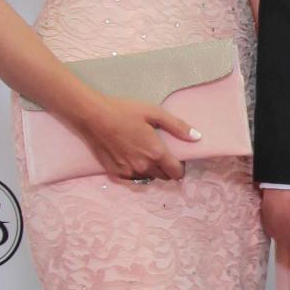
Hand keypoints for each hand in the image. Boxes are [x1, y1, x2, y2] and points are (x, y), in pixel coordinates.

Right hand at [78, 96, 196, 181]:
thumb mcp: (154, 113)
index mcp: (156, 153)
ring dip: (151, 171)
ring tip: (145, 154)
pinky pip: (132, 178)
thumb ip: (177, 126)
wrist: (93, 117)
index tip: (177, 157)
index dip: (180, 167)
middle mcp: (143, 167)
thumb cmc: (124, 111)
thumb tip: (197, 137)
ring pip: (148, 178)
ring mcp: (128, 172)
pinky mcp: (115, 173)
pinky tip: (131, 157)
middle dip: (166, 168)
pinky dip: (136, 172)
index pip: (176, 173)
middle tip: (160, 153)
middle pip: (163, 176)